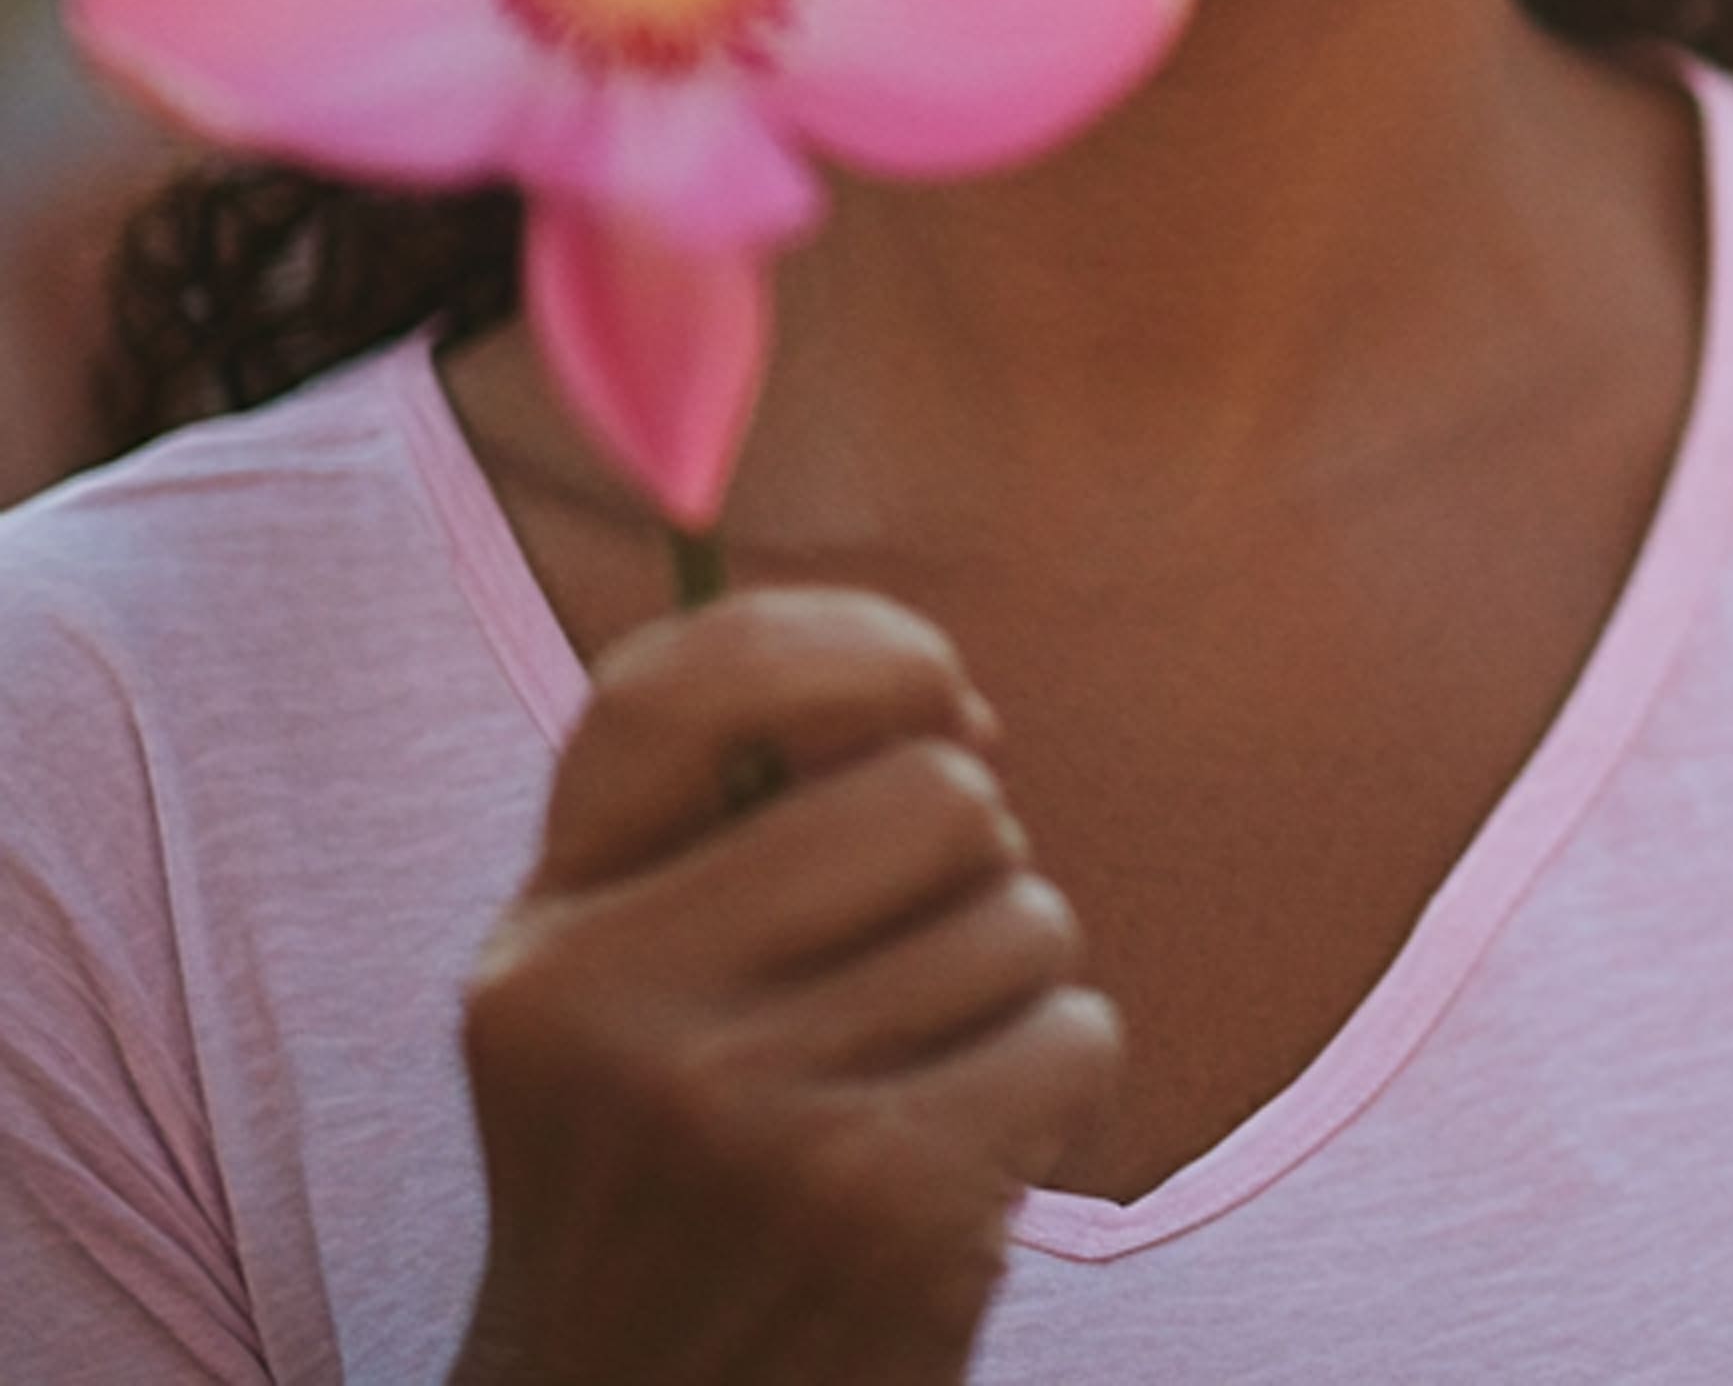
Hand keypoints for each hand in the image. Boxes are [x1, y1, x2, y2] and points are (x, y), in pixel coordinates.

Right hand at [448, 588, 1115, 1385]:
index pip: (684, 685)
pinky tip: (960, 1168)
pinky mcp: (891, 1195)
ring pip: (1024, 917)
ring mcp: (752, 1110)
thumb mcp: (624, 1008)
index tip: (937, 703)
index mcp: (543, 948)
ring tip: (911, 1095)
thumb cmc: (686, 1187)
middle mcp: (620, 1016)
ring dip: (1010, 997)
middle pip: (936, 794)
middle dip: (970, 870)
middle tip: (904, 983)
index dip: (859, 649)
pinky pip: (1077, 1032)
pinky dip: (1057, 1093)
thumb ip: (723, 837)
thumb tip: (949, 711)